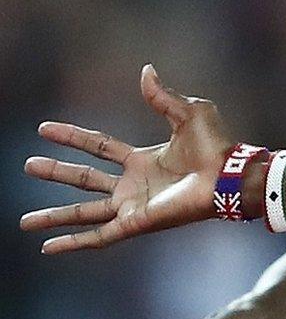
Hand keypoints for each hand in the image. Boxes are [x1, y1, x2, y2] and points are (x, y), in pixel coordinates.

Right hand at [21, 65, 233, 252]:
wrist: (228, 176)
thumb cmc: (215, 147)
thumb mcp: (188, 113)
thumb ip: (162, 96)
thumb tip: (146, 70)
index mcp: (144, 160)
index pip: (99, 147)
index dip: (72, 137)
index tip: (43, 129)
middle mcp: (134, 185)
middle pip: (85, 179)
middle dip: (56, 172)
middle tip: (28, 166)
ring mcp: (133, 206)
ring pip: (84, 212)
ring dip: (55, 216)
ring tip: (24, 222)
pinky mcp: (135, 223)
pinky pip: (98, 236)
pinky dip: (73, 242)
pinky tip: (48, 248)